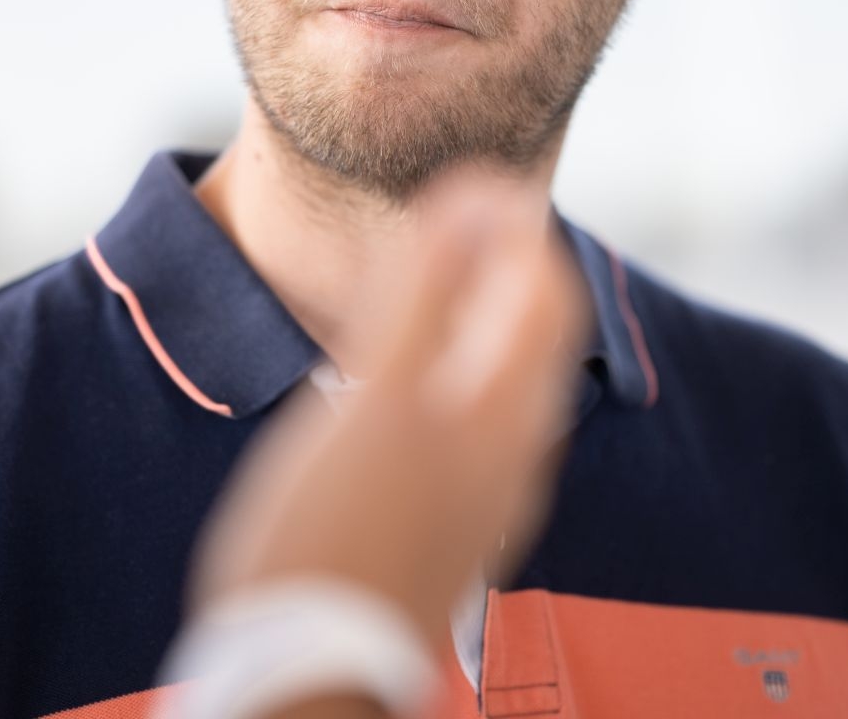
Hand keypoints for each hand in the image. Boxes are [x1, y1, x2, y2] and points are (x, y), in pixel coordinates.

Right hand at [187, 172, 590, 660]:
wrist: (303, 668)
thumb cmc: (323, 534)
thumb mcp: (374, 400)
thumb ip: (423, 296)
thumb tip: (471, 203)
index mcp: (501, 416)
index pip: (545, 290)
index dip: (516, 225)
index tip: (473, 179)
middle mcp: (512, 456)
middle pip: (534, 334)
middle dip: (506, 264)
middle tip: (458, 214)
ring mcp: (487, 498)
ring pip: (507, 381)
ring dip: (481, 316)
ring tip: (427, 278)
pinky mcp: (455, 529)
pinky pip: (479, 428)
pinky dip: (458, 372)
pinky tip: (408, 377)